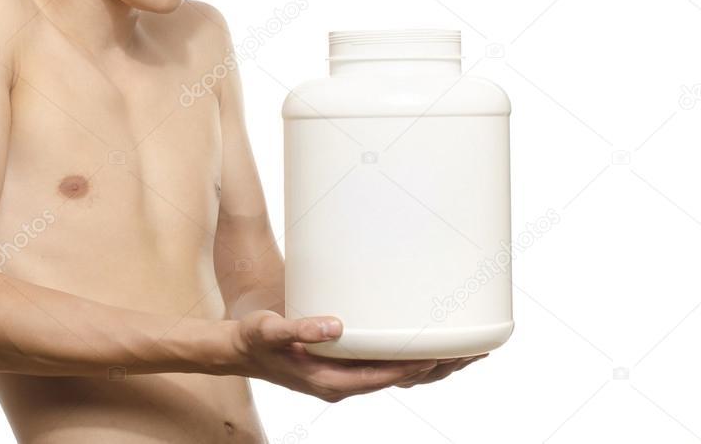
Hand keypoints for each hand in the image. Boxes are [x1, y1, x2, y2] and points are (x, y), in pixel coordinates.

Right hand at [231, 310, 480, 401]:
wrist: (237, 350)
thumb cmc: (253, 339)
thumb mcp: (271, 330)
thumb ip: (301, 328)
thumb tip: (336, 325)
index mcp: (330, 381)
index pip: (383, 376)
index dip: (415, 366)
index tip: (444, 355)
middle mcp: (342, 384)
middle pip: (397, 379)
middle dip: (433, 368)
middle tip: (471, 352)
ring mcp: (342, 378)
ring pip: (393, 376)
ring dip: (426, 366)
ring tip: (461, 352)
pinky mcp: (340, 367)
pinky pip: (381, 367)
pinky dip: (406, 359)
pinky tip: (420, 347)